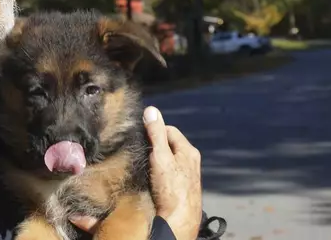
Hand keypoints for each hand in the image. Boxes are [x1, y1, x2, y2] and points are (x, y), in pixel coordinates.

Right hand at [143, 106, 202, 239]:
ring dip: (155, 161)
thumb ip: (156, 133)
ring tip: (143, 166)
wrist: (179, 220)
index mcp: (188, 151)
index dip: (154, 129)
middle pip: (168, 145)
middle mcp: (190, 162)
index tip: (141, 135)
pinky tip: (150, 180)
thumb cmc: (172, 189)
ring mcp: (186, 176)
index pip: (169, 130)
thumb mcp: (161, 156)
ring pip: (167, 160)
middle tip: (140, 151)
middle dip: (154, 146)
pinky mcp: (180, 189)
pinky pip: (167, 174)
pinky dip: (157, 174)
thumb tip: (151, 110)